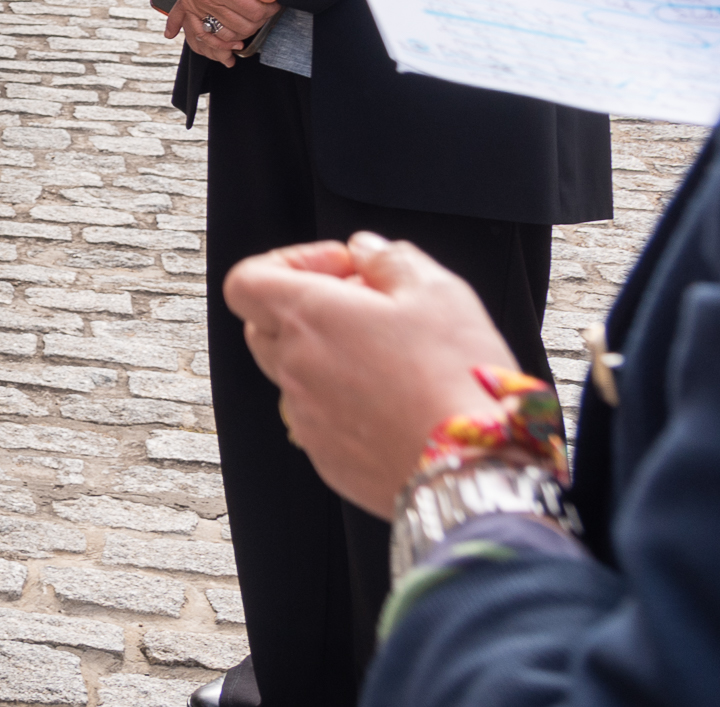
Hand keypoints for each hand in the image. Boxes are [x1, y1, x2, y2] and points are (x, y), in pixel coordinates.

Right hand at [168, 0, 278, 63]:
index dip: (271, 10)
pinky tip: (227, 49)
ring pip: (223, 35)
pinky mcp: (190, 6)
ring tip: (251, 25)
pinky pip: (199, 33)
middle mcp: (206, 0)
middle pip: (242, 27)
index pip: (256, 13)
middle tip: (264, 9)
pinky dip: (212, 44)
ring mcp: (196, 5)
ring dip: (240, 35)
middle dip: (259, 22)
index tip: (275, 1)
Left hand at [225, 233, 517, 516]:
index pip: (246, 281)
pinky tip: (398, 405)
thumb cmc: (457, 378)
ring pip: (298, 375)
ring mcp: (306, 418)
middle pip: (268, 326)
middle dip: (309, 311)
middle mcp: (294, 367)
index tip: (341, 269)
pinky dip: (348, 405)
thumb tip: (365, 251)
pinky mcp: (327, 459)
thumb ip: (389, 259)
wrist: (475, 469)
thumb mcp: (438, 291)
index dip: (287, 264)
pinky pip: (321, 420)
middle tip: (370, 312)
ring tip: (393, 360)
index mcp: (306, 317)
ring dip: (331, 359)